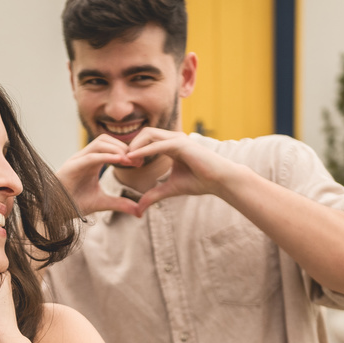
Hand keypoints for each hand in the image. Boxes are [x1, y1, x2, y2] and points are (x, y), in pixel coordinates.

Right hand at [56, 135, 141, 216]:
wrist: (55, 212)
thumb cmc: (74, 204)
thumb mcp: (103, 202)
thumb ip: (120, 204)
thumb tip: (140, 211)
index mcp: (91, 161)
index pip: (110, 146)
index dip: (126, 151)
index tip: (140, 162)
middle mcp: (84, 157)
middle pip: (106, 139)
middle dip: (123, 147)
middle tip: (137, 161)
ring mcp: (77, 160)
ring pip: (99, 143)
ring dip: (117, 149)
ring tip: (129, 161)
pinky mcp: (72, 166)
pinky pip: (91, 156)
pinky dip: (106, 156)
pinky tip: (119, 161)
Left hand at [124, 128, 244, 214]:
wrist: (220, 181)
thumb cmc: (200, 182)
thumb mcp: (170, 189)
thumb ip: (153, 195)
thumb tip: (139, 209)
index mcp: (171, 145)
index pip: (146, 140)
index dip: (134, 150)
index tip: (126, 165)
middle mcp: (173, 138)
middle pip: (144, 133)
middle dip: (131, 145)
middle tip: (123, 162)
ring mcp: (177, 139)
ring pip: (148, 134)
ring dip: (135, 146)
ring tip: (127, 161)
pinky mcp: (181, 144)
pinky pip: (158, 144)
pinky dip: (144, 150)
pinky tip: (133, 159)